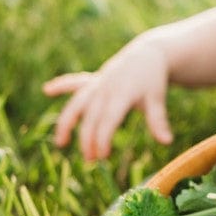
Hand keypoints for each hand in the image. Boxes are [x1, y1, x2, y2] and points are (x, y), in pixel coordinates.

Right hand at [43, 36, 172, 160]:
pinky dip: (63, 85)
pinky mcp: (94, 80)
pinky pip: (76, 82)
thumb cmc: (153, 80)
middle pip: (92, 116)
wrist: (148, 54)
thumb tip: (167, 142)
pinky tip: (48, 90)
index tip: (102, 156)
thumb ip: (158, 120)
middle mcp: (106, 88)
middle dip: (88, 139)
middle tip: (91, 161)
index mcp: (122, 94)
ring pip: (78, 102)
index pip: (109, 119)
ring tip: (60, 143)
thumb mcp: (157, 99)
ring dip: (67, 122)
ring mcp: (98, 83)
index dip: (103, 138)